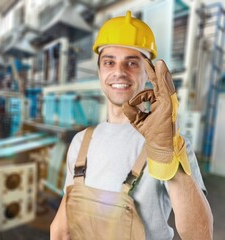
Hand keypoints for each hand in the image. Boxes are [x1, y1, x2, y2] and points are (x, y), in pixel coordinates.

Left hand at [122, 58, 190, 179]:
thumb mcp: (137, 120)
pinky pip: (166, 89)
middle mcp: (164, 101)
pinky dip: (163, 78)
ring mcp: (167, 102)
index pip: (148, 93)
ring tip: (158, 61)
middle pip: (158, 83)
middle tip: (148, 61)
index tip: (130, 104)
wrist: (158, 144)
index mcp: (158, 103)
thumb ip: (130, 111)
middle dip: (153, 72)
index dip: (137, 97)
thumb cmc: (151, 133)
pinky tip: (161, 68)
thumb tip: (125, 102)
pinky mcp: (168, 104)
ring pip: (163, 84)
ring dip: (160, 72)